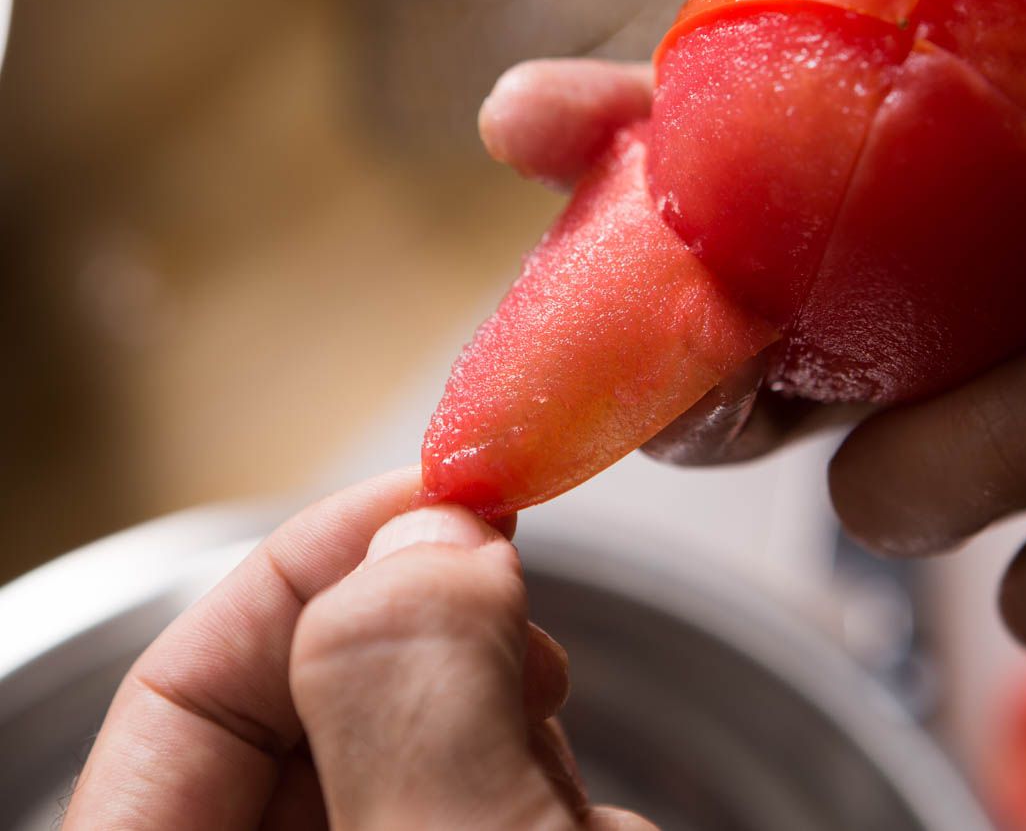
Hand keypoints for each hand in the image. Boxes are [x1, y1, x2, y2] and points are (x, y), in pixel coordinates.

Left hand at [65, 470, 654, 829]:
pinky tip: (581, 822)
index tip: (446, 496)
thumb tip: (426, 539)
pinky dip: (547, 791)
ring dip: (509, 727)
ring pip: (416, 755)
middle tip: (517, 595)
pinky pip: (484, 805)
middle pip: (308, 717)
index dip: (307, 573)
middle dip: (431, 643)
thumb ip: (422, 697)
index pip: (176, 702)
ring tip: (562, 770)